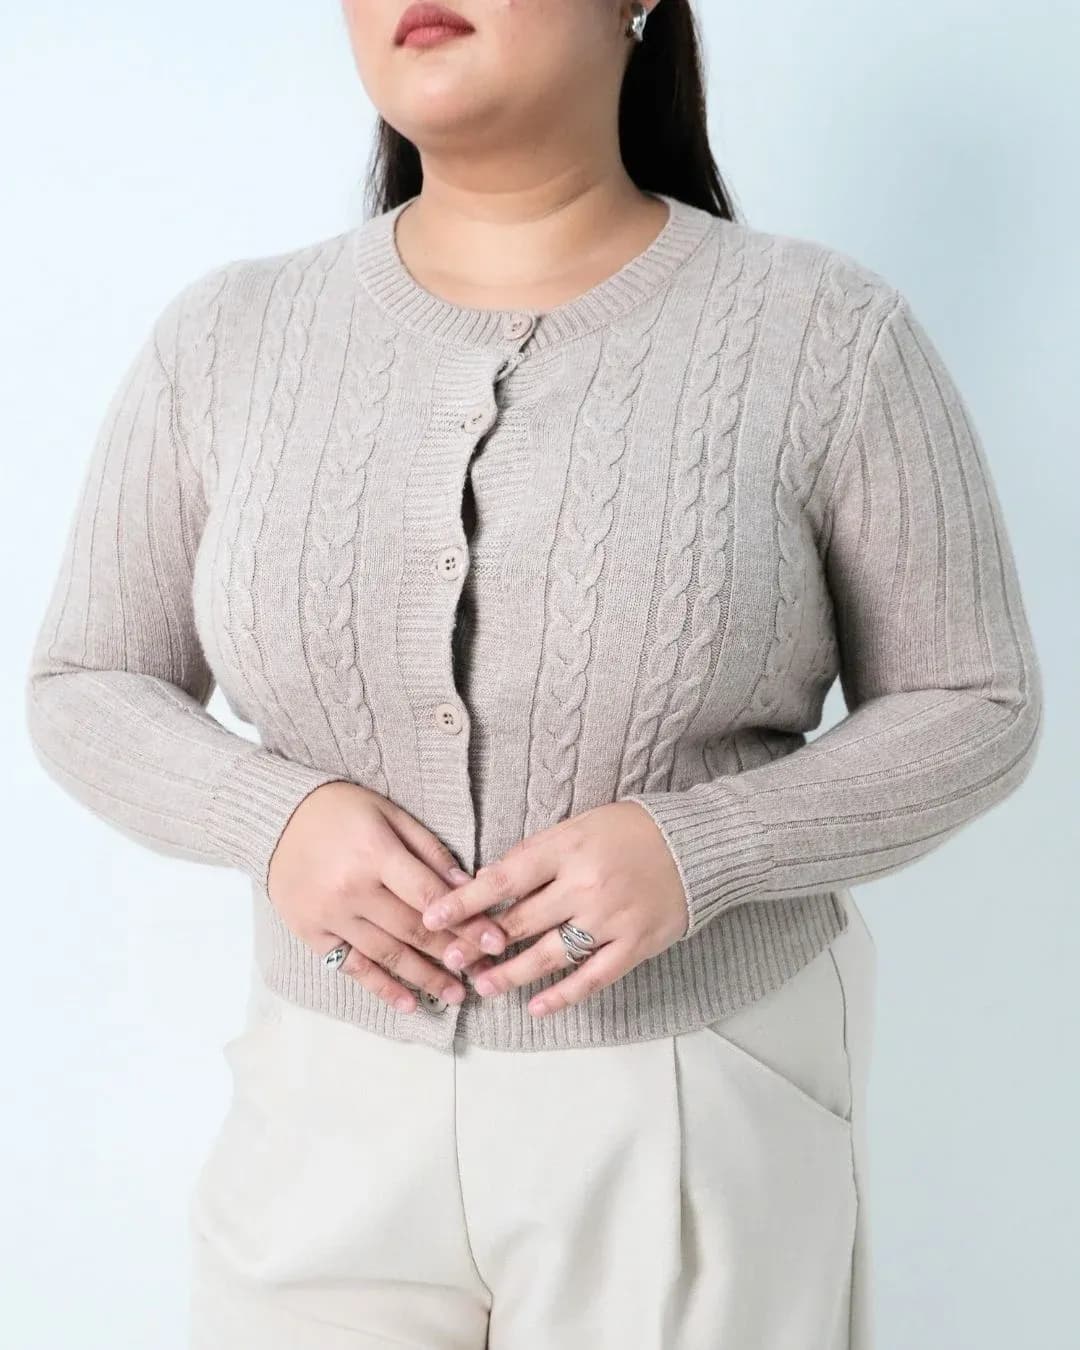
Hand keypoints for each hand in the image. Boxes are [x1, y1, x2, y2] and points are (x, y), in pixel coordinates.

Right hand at [267, 782, 506, 1013]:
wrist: (277, 818)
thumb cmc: (341, 810)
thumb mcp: (389, 814)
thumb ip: (429, 850)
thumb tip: (466, 885)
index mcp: (375, 853)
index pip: (430, 897)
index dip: (466, 922)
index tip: (496, 942)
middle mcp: (352, 889)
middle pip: (413, 930)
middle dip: (453, 954)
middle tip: (483, 974)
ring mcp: (329, 915)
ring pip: (387, 955)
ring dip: (424, 978)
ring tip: (455, 995)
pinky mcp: (312, 933)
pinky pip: (352, 966)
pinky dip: (381, 987)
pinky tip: (409, 1003)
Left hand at [420, 801, 688, 1016]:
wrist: (698, 844)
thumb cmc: (630, 831)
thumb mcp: (579, 826)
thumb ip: (538, 855)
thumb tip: (490, 884)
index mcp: (568, 847)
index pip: (504, 878)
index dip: (464, 901)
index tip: (432, 917)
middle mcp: (586, 884)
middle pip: (522, 920)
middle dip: (479, 943)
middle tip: (449, 959)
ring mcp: (612, 917)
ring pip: (552, 954)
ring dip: (513, 973)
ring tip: (483, 985)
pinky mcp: (636, 943)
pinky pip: (594, 976)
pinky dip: (564, 995)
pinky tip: (537, 1006)